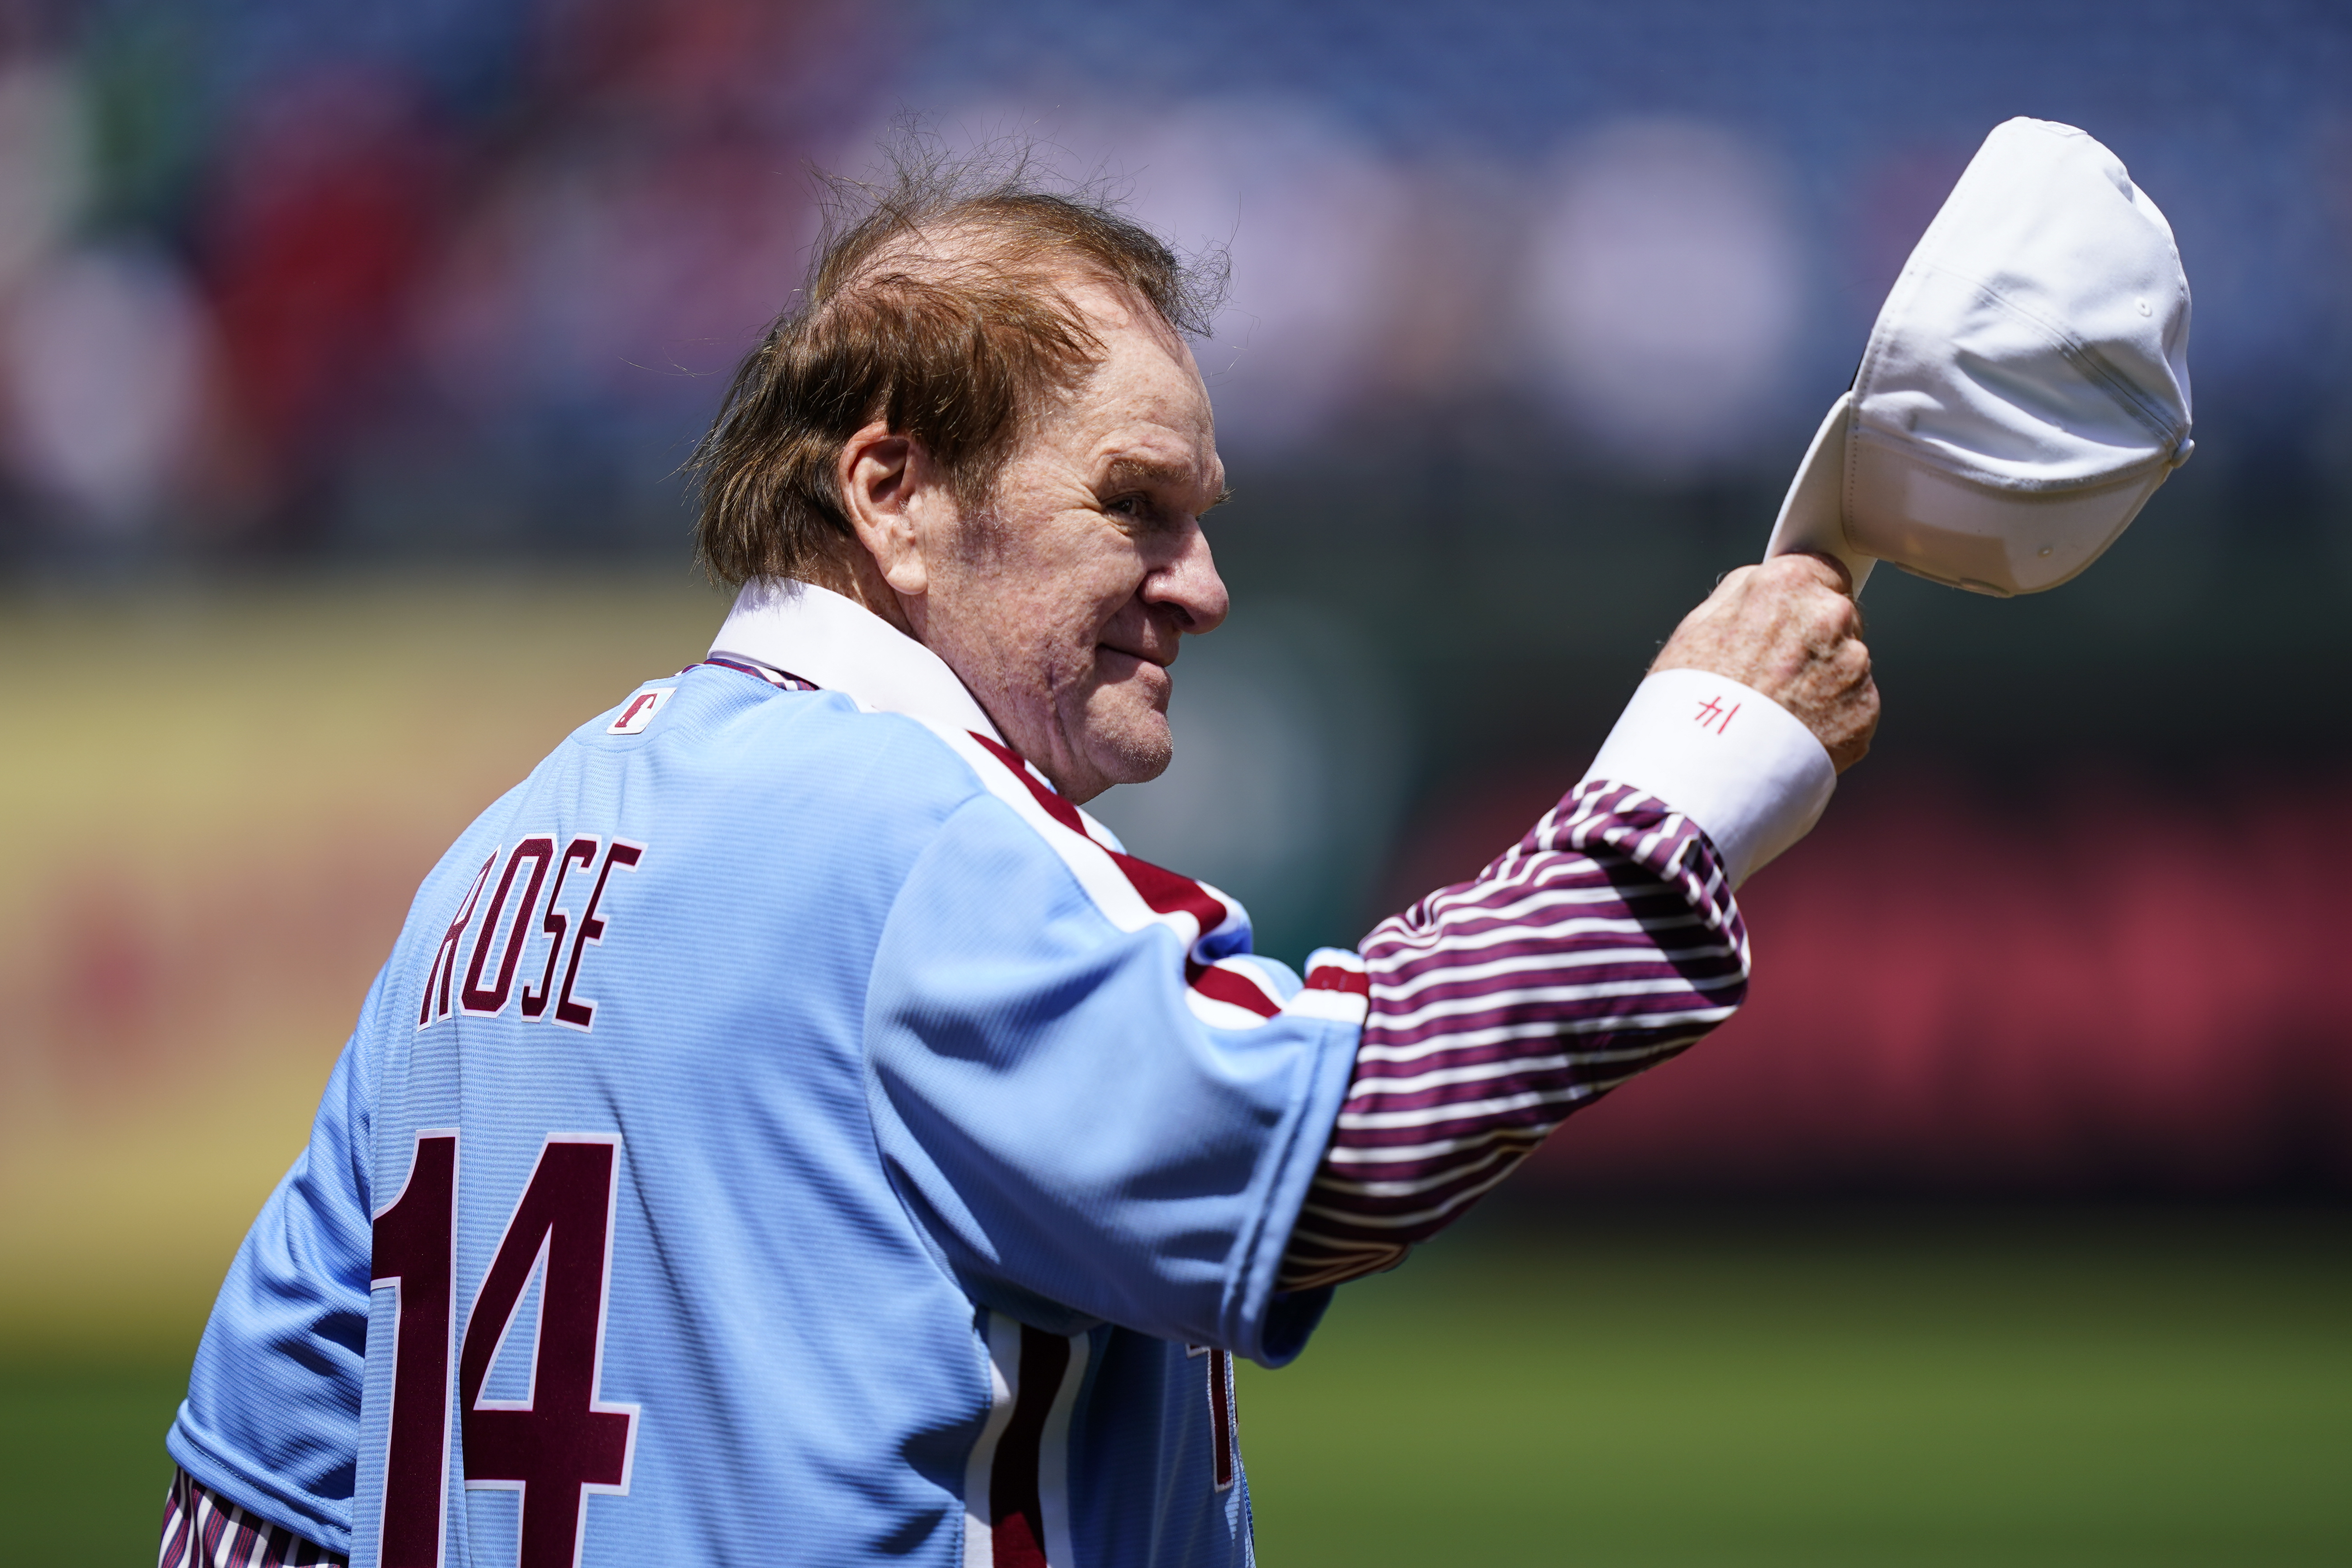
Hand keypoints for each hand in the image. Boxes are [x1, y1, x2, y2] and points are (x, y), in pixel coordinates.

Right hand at [1651, 553, 1878, 771]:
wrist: (1704, 770)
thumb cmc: (1689, 701)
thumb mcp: (1696, 627)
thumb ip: (1742, 595)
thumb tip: (1763, 585)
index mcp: (1787, 585)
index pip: (1822, 570)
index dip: (1803, 599)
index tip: (1789, 620)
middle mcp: (1830, 616)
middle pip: (1838, 617)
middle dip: (1814, 641)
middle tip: (1773, 676)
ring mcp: (1853, 665)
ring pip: (1847, 664)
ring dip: (1823, 682)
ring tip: (1779, 713)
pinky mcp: (1865, 711)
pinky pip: (1854, 706)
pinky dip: (1832, 719)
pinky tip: (1795, 733)